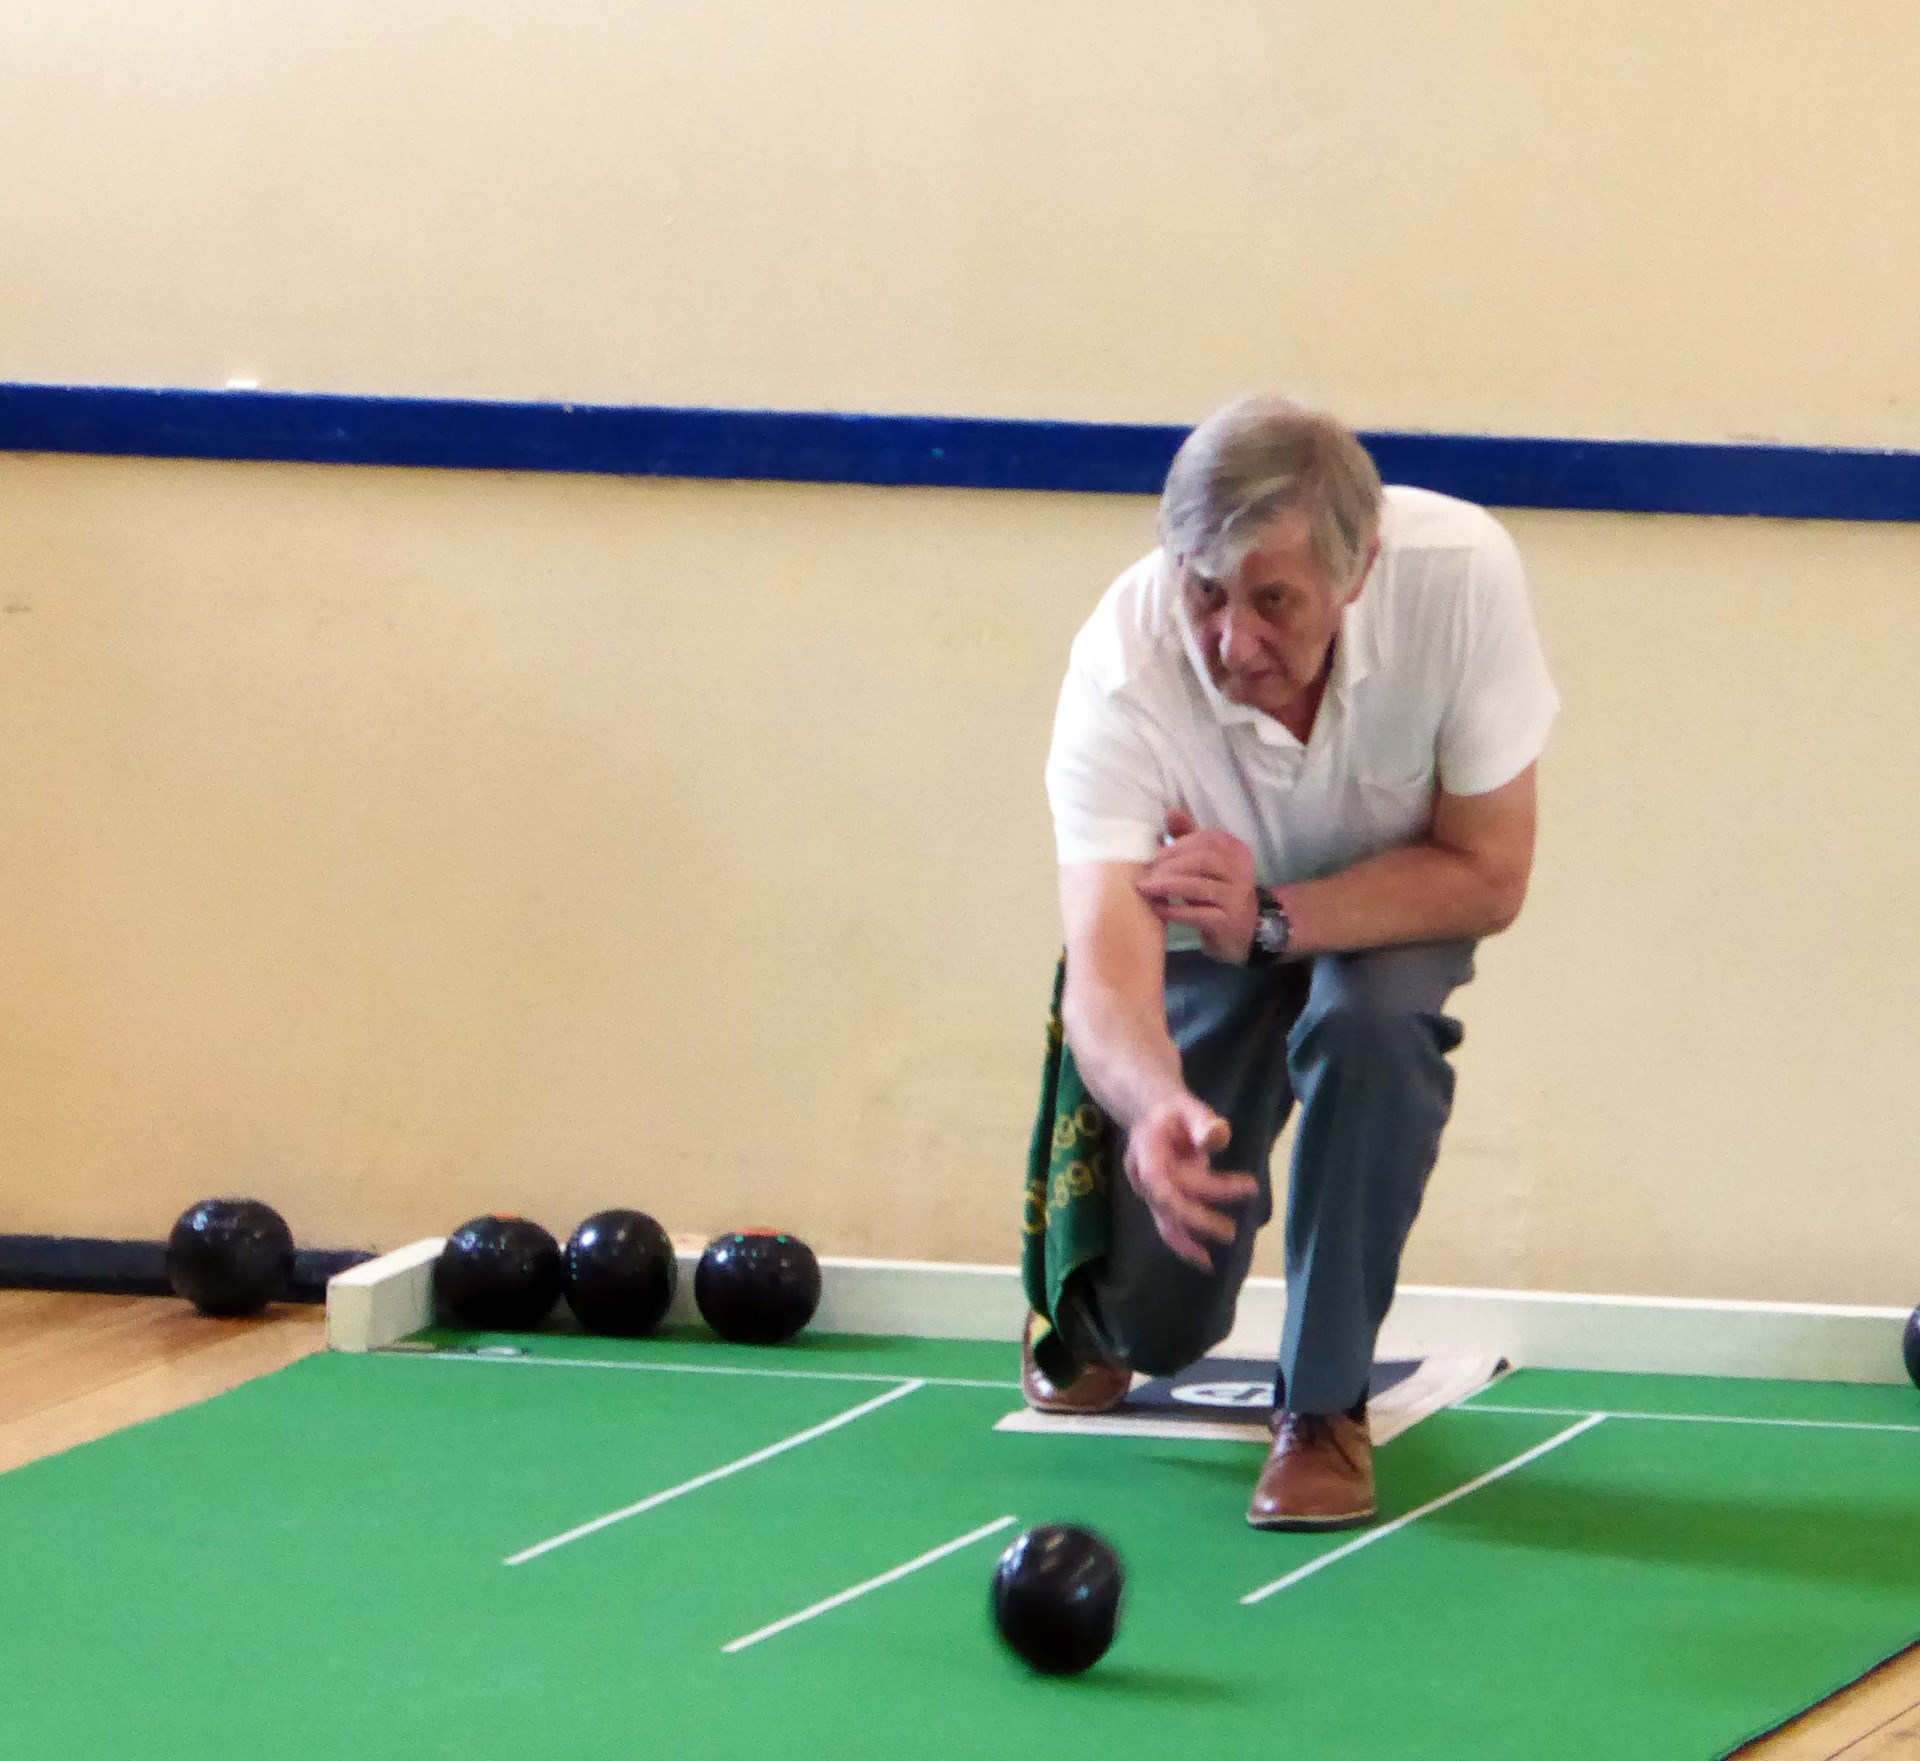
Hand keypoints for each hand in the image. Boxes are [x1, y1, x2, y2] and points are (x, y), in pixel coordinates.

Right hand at [1123, 1092, 1260, 1270]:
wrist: (1155, 1116)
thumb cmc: (1176, 1113)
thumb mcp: (1190, 1108)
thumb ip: (1203, 1122)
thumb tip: (1218, 1136)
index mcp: (1145, 1153)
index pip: (1157, 1183)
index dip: (1178, 1202)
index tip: (1206, 1208)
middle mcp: (1143, 1178)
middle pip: (1169, 1205)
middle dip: (1200, 1219)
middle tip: (1232, 1230)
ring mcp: (1151, 1193)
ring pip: (1166, 1222)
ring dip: (1190, 1241)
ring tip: (1212, 1260)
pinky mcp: (1162, 1202)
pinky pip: (1172, 1225)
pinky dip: (1188, 1242)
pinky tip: (1205, 1258)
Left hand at [1135, 809, 1259, 963]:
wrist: (1245, 931)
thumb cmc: (1218, 891)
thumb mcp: (1208, 864)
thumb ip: (1190, 838)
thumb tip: (1171, 812)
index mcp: (1237, 850)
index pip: (1206, 838)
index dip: (1176, 845)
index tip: (1154, 855)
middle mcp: (1242, 871)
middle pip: (1202, 859)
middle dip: (1169, 865)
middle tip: (1146, 873)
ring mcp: (1237, 897)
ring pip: (1198, 886)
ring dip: (1167, 886)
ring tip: (1146, 888)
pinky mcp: (1228, 922)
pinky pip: (1196, 914)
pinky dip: (1173, 910)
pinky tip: (1157, 908)